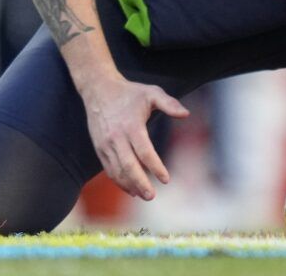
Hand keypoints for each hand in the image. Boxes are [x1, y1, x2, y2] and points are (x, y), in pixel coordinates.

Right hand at [79, 76, 187, 200]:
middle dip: (141, 183)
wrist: (99, 90)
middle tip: (152, 196)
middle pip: (129, 166)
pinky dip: (119, 181)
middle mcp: (116, 137)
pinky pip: (109, 169)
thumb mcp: (151, 92)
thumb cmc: (129, 92)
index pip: (145, 152)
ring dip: (129, 185)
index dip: (156, 167)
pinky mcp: (99, 148)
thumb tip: (186, 114)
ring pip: (117, 171)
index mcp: (131, 126)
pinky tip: (130, 188)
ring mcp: (105, 144)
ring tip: (143, 195)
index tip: (166, 179)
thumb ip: (169, 103)